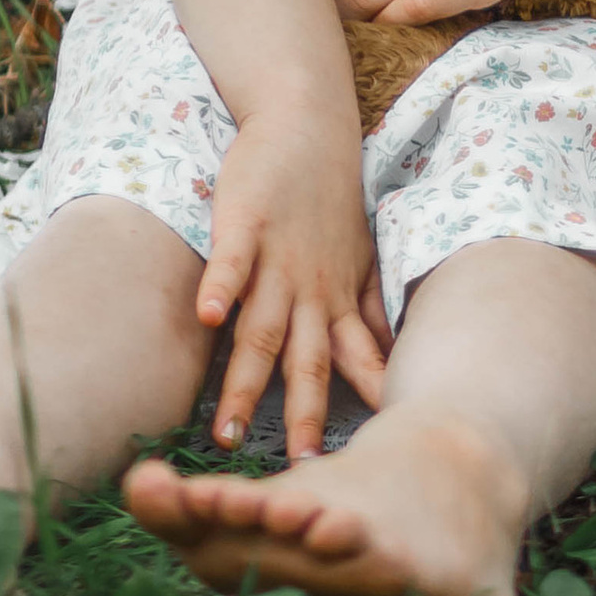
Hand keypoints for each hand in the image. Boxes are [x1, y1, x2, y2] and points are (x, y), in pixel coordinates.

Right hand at [197, 106, 391, 456]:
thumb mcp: (358, 258)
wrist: (308, 122)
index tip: (362, 460)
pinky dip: (220, 287)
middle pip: (305, 361)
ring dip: (245, 382)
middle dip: (302, 417)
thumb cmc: (330, 197)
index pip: (352, 363)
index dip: (357, 408)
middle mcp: (310, 287)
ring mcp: (276, 258)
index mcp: (336, 297)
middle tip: (298, 472)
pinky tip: (206, 317)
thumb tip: (389, 360)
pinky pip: (231, 261)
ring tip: (227, 432)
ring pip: (261, 329)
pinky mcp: (244, 223)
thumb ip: (364, 312)